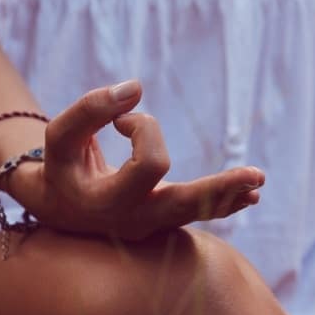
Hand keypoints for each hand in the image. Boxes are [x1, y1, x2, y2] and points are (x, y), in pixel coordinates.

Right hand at [6, 79, 264, 239]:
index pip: (148, 165)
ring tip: (258, 183)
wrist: (56, 206)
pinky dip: (222, 201)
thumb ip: (91, 109)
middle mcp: (132, 223)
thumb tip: (136, 88)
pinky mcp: (161, 220)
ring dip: (229, 195)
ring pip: (196, 213)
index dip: (144, 129)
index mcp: (106, 205)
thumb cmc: (60, 165)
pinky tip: (249, 196)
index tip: (122, 118)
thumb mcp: (60, 135)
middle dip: (220, 189)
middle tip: (257, 176)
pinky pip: (195, 212)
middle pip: (185, 206)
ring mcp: (149, 226)